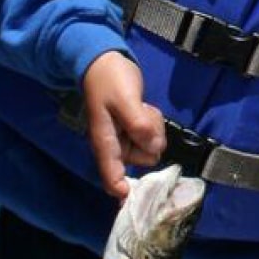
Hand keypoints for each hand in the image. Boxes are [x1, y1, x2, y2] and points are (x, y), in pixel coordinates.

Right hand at [82, 51, 164, 199]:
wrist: (104, 62)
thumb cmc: (110, 80)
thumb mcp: (125, 99)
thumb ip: (138, 123)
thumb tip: (153, 146)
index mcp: (105, 143)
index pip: (113, 179)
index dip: (127, 193)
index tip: (144, 196)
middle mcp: (116, 146)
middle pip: (144, 160)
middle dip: (150, 141)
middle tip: (143, 115)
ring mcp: (126, 138)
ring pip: (152, 147)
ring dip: (153, 129)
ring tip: (141, 108)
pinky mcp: (136, 130)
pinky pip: (153, 135)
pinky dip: (153, 123)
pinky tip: (144, 108)